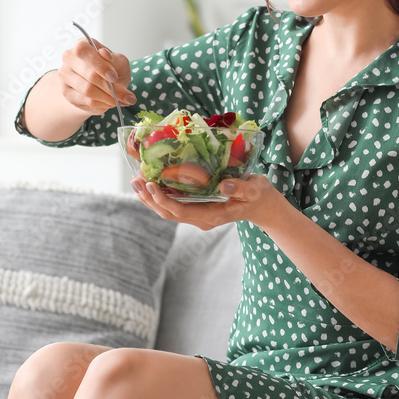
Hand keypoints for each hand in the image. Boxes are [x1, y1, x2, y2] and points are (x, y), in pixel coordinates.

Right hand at [58, 38, 135, 114]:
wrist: (100, 84)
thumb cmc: (110, 69)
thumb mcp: (118, 61)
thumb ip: (114, 59)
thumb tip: (105, 54)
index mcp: (82, 45)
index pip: (84, 52)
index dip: (100, 65)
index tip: (114, 78)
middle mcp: (69, 59)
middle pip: (89, 75)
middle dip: (112, 88)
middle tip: (128, 97)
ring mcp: (65, 76)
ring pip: (88, 91)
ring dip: (109, 98)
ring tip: (121, 101)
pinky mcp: (67, 93)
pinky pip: (87, 102)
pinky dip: (102, 104)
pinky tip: (111, 103)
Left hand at [129, 172, 281, 230]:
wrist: (262, 205)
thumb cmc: (258, 195)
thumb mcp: (254, 189)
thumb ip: (239, 188)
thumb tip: (223, 184)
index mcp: (212, 216)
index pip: (180, 211)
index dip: (163, 200)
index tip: (150, 185)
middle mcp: (201, 219)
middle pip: (168, 213)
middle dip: (149, 199)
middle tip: (135, 180)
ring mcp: (198, 215)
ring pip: (167, 211)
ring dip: (150, 198)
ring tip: (135, 181)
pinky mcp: (197, 208)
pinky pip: (173, 205)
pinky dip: (159, 196)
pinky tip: (151, 184)